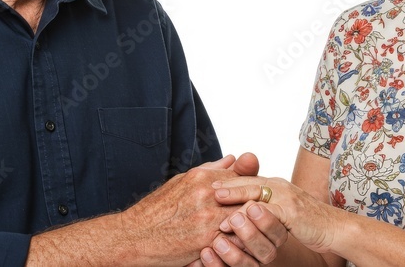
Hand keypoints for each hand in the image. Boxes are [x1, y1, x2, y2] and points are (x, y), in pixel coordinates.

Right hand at [120, 153, 259, 264]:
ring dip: (256, 224)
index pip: (243, 175)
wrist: (134, 237)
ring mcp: (209, 218)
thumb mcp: (181, 181)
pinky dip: (244, 242)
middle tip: (269, 213)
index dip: (256, 184)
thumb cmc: (156, 210)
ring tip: (262, 229)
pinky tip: (247, 244)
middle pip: (250, 195)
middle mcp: (208, 194)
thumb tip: (233, 159)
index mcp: (202, 177)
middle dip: (261, 205)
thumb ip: (211, 170)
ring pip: (248, 218)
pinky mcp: (207, 241)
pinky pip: (236, 240)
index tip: (262, 193)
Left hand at [206, 176, 339, 263]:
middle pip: (247, 182)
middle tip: (205, 191)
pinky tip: (236, 223)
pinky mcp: (291, 212)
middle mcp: (279, 186)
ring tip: (217, 210)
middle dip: (226, 186)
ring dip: (235, 203)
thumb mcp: (283, 209)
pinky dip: (250, 217)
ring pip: (255, 195)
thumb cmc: (307, 221)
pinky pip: (266, 212)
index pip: (247, 179)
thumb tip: (246, 207)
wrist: (334, 227)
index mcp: (275, 184)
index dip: (227, 181)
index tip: (207, 183)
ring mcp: (286, 197)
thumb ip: (265, 203)